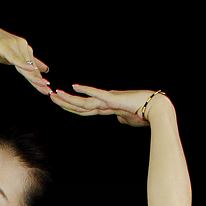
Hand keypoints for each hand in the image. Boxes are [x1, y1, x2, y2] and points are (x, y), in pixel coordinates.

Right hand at [0, 21, 50, 95]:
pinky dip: (21, 64)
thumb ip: (26, 63)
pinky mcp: (5, 47)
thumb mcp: (12, 57)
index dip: (40, 79)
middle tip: (47, 91)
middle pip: (31, 67)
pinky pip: (15, 57)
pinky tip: (28, 69)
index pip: (34, 67)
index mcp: (24, 49)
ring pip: (25, 64)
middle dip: (39, 80)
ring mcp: (14, 46)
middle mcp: (22, 46)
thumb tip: (42, 69)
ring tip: (41, 84)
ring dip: (33, 75)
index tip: (48, 90)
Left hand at [49, 85, 167, 125]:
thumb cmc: (144, 114)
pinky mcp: (113, 99)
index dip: (71, 107)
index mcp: (106, 108)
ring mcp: (107, 100)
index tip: (59, 104)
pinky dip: (86, 90)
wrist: (156, 109)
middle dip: (63, 102)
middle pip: (79, 105)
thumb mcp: (129, 119)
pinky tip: (75, 86)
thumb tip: (117, 119)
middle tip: (49, 95)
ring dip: (68, 99)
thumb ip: (121, 118)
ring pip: (83, 101)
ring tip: (55, 94)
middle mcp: (104, 103)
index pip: (84, 109)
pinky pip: (96, 94)